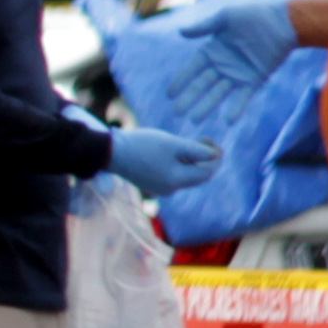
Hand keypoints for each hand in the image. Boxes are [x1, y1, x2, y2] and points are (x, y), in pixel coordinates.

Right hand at [104, 125, 223, 197]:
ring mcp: (160, 188)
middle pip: (197, 176)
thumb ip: (197, 150)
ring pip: (185, 175)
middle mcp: (171, 189)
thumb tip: (215, 155)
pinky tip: (171, 151)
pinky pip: (173, 176)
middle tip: (201, 139)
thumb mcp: (173, 144)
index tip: (211, 140)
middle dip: (204, 159)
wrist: (112, 153)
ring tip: (184, 142)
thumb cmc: (143, 146)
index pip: (207, 172)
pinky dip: (179, 164)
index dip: (214, 156)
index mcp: (177, 180)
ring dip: (191, 160)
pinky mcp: (152, 184)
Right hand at [165, 0, 298, 125]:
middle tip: (178, 112)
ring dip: (207, 107)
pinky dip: (236, 108)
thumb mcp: (226, 17)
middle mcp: (222, 65)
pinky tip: (228, 120)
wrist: (285, 22)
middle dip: (190, 98)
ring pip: (218, 94)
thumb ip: (204, 27)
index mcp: (212, 50)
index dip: (181, 81)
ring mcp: (237, 75)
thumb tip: (180, 32)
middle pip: (202, 85)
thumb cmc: (255, 15)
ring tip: (195, 119)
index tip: (170, 94)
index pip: (192, 69)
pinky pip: (242, 97)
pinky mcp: (254, 81)